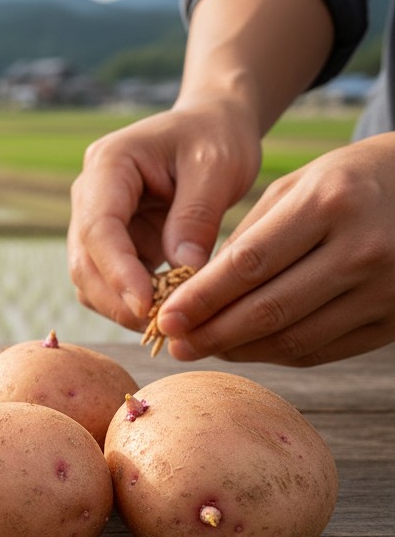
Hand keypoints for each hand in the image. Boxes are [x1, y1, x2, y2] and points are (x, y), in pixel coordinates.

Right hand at [67, 99, 259, 327]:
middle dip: (117, 299)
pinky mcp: (111, 246)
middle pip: (84, 261)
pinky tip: (167, 313)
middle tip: (163, 328)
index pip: (98, 227)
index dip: (117, 272)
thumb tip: (183, 274)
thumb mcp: (218, 166)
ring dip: (121, 308)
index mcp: (108, 165)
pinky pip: (109, 284)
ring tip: (169, 324)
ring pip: (89, 280)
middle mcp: (89, 196)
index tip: (147, 307)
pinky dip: (132, 305)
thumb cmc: (215, 137)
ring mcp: (95, 223)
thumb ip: (197, 216)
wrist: (209, 128)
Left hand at [157, 133, 394, 365]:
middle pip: (269, 310)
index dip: (201, 299)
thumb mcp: (297, 186)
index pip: (249, 265)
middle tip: (174, 344)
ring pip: (295, 340)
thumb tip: (195, 294)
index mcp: (330, 204)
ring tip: (204, 348)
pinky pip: (323, 351)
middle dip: (212, 334)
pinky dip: (277, 354)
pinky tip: (246, 349)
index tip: (164, 317)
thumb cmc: (349, 182)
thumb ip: (248, 237)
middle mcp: (362, 249)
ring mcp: (386, 290)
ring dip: (240, 351)